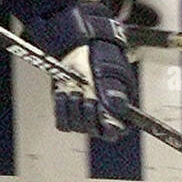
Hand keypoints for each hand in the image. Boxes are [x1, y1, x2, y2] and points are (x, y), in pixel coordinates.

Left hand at [27, 3, 135, 141]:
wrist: (79, 50)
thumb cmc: (100, 59)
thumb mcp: (108, 71)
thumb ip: (111, 90)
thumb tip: (117, 107)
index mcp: (119, 109)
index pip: (116, 130)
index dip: (108, 126)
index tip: (99, 110)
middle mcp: (102, 117)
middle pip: (94, 130)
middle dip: (87, 110)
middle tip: (86, 93)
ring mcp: (84, 117)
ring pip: (77, 126)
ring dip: (73, 106)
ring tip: (75, 88)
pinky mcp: (67, 113)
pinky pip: (63, 123)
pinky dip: (61, 108)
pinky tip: (63, 92)